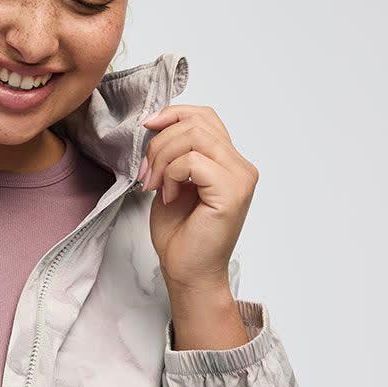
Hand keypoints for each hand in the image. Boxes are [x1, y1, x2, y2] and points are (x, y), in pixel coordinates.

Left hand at [139, 104, 257, 295]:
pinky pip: (193, 161)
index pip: (205, 117)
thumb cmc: (181, 235)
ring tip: (155, 186)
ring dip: (163, 159)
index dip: (174, 114)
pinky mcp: (232, 192)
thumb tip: (158, 126)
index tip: (148, 127)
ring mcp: (240, 178)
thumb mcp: (172, 183)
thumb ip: (175, 154)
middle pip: (196, 124)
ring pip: (194, 137)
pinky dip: (172, 175)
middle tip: (146, 176)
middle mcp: (241, 166)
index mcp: (229, 162)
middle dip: (160, 145)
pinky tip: (169, 197)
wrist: (188, 272)